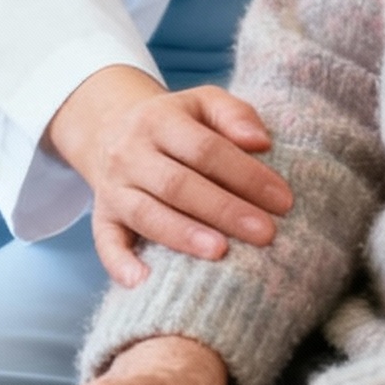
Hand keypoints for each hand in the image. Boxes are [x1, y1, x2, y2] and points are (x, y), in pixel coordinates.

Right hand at [45, 66, 292, 284]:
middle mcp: (131, 153)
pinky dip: (121, 265)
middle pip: (178, 184)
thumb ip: (234, 114)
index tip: (282, 199)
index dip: (245, 174)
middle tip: (265, 232)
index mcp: (159, 119)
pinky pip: (106, 243)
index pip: (206, 148)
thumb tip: (261, 142)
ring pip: (147, 214)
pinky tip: (145, 282)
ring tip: (222, 253)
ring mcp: (112, 188)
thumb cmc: (174, 121)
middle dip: (224, 210)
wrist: (109, 127)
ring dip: (184, 236)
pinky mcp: (102, 218)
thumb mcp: (202, 102)